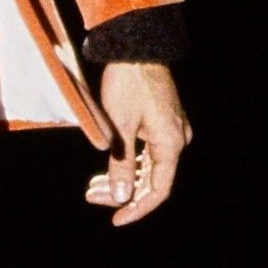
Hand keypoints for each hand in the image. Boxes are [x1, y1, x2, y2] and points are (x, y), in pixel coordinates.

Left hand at [87, 62, 190, 227]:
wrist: (135, 47)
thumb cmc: (127, 84)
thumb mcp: (119, 127)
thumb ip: (121, 164)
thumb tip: (122, 197)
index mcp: (171, 144)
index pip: (157, 190)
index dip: (136, 208)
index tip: (115, 220)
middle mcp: (177, 140)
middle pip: (151, 180)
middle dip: (121, 193)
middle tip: (90, 196)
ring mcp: (171, 131)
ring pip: (147, 167)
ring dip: (122, 179)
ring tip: (92, 188)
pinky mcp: (162, 123)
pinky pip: (147, 153)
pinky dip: (127, 163)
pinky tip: (106, 170)